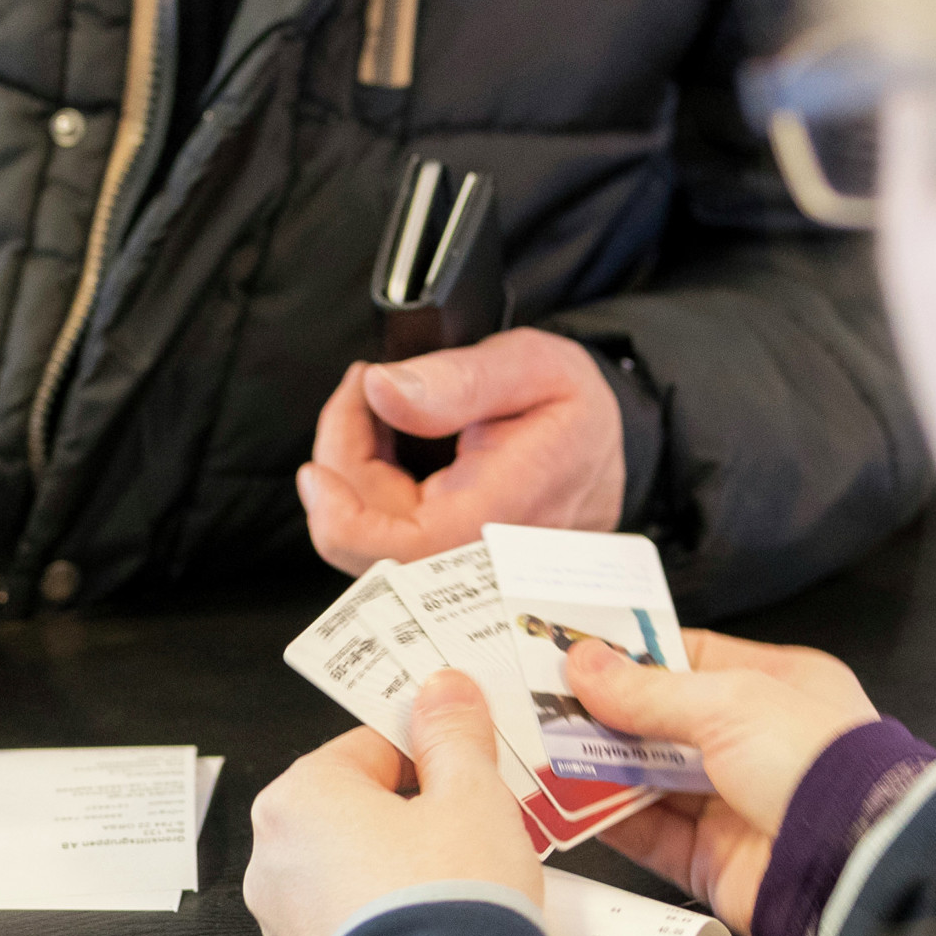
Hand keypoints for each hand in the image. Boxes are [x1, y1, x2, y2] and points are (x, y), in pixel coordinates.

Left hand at [245, 671, 546, 935]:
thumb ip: (453, 734)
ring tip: (461, 879)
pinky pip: (353, 917)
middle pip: (359, 805)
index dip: (430, 749)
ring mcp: (285, 918)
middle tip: (475, 823)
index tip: (466, 761)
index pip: (370, 744)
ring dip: (403, 864)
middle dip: (418, 810)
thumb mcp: (470, 793)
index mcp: (301, 796)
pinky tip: (436, 920)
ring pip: (353, 865)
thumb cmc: (446, 903)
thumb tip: (444, 691)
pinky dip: (390, 913)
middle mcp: (275, 855)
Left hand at [299, 328, 624, 574]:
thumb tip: (383, 391)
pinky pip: (390, 537)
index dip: (338, 518)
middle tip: (366, 388)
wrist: (616, 447)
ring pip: (372, 539)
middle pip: (368, 539)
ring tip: (385, 406)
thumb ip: (458, 379)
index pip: (394, 550)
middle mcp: (476, 557)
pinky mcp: (451, 563)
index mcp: (495, 516)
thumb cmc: (578, 408)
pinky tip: (395, 443)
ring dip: (357, 470)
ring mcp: (464, 568)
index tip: (319, 468)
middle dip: (345, 459)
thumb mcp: (531, 367)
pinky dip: (376, 487)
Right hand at [565, 631, 880, 935]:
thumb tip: (588, 664)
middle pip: (662, 722)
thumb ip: (649, 689)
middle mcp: (756, 744)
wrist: (854, 863)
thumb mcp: (730, 702)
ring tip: (544, 746)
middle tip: (544, 700)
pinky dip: (608, 818)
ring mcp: (733, 804)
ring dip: (599, 765)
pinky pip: (647, 834)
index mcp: (777, 688)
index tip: (577, 651)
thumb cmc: (822, 766)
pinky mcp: (712, 859)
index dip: (633, 656)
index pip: (691, 661)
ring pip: (648, 779)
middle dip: (605, 714)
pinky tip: (569, 799)